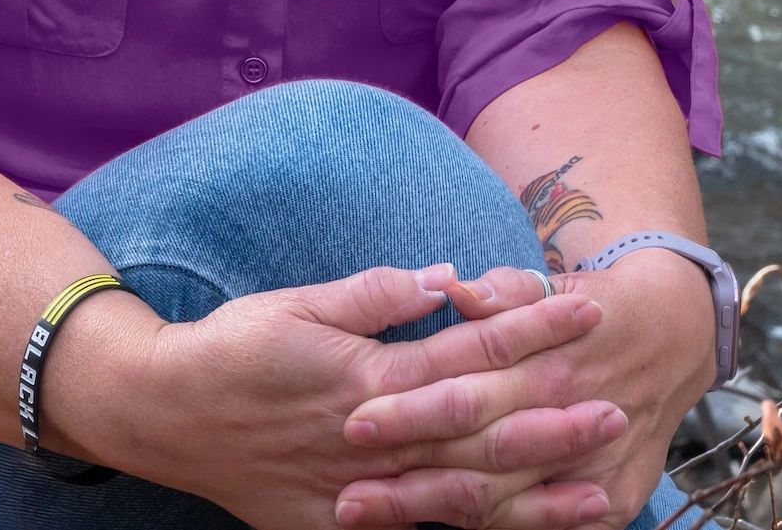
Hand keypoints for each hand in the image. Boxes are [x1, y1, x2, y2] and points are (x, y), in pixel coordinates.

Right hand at [113, 262, 628, 529]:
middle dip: (551, 419)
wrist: (165, 414)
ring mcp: (358, 494)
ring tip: (600, 491)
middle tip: (617, 406)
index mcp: (364, 374)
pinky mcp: (340, 529)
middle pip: (478, 431)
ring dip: (535, 495)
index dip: (528, 332)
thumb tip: (443, 278)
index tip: (582, 313)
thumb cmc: (232, 347)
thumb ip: (371, 294)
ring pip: (463, 498)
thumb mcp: (296, 302)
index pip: (465, 349)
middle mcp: (372, 439)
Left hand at [337, 256, 716, 528]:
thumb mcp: (550, 282)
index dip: (410, 405)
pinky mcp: (611, 500)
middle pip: (475, 452)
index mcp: (543, 358)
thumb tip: (453, 289)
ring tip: (365, 514)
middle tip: (348, 489)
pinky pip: (542, 526)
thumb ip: (501, 290)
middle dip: (409, 473)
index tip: (355, 419)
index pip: (465, 385)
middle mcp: (564, 413)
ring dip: (429, 511)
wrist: (676, 336)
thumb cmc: (592, 305)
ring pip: (498, 500)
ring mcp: (590, 467)